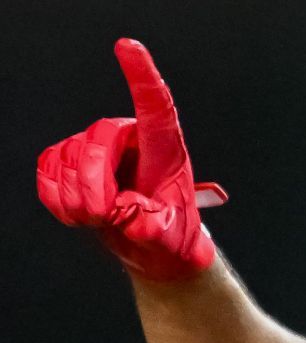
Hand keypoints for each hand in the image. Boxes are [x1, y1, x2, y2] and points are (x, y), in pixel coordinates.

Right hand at [36, 38, 227, 280]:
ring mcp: (95, 147)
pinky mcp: (69, 161)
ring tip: (101, 218)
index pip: (154, 104)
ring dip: (78, 198)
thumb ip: (154, 228)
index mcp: (164, 148)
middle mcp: (129, 138)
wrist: (149, 246)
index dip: (141, 74)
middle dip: (93, 182)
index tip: (128, 46)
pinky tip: (81, 213)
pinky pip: (47, 170)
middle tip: (104, 217)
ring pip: (68, 157)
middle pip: (97, 139)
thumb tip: (134, 220)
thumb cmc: (169, 234)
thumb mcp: (171, 237)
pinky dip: (58, 198)